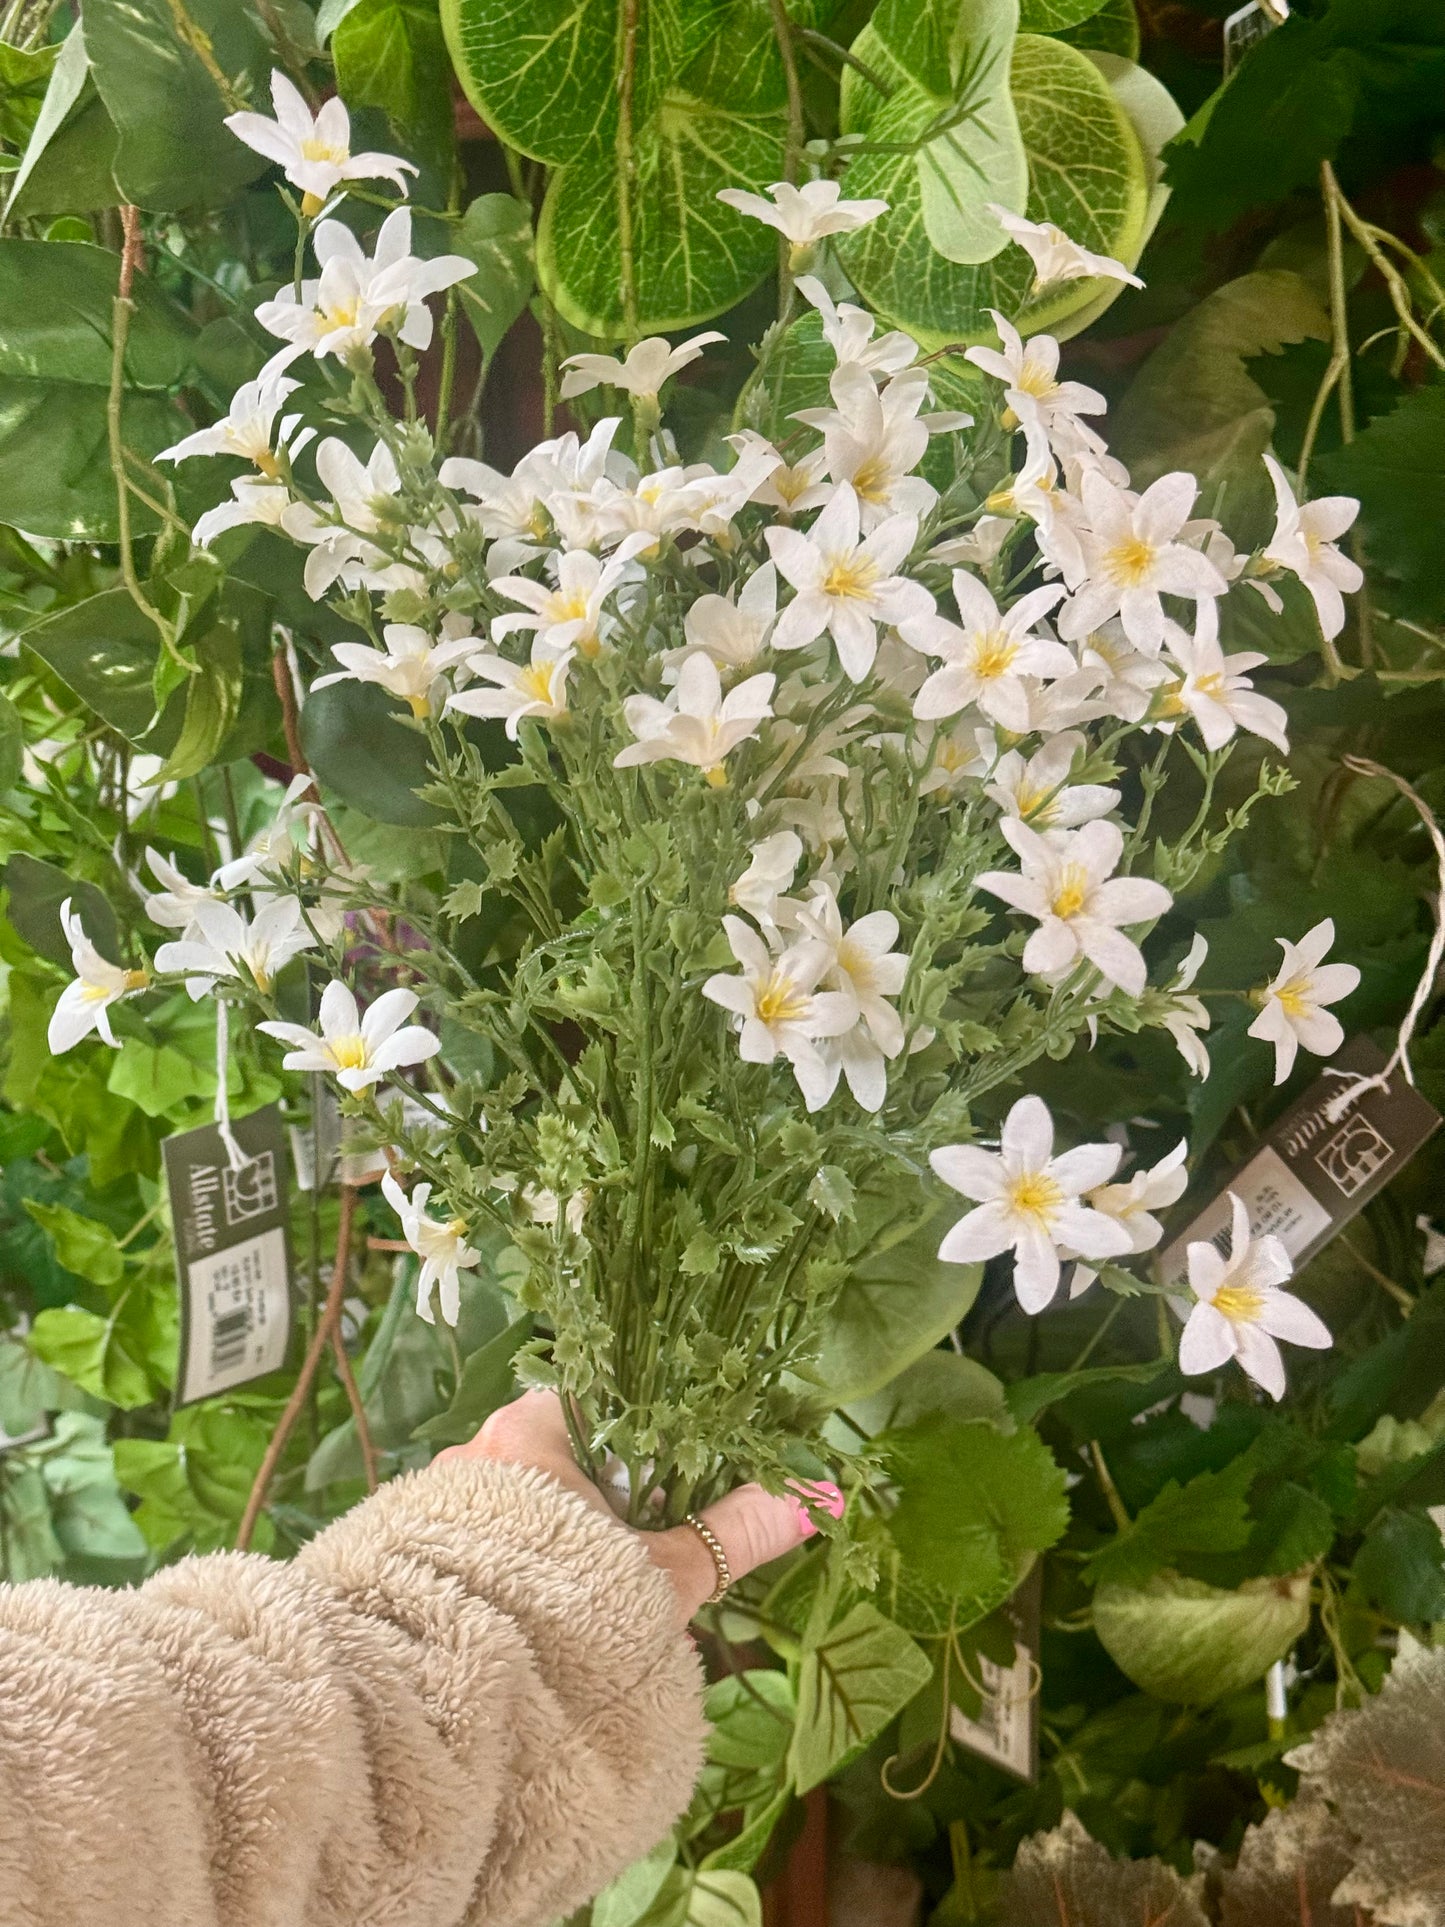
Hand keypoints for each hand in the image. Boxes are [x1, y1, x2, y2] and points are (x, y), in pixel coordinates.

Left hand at [435, 1390, 840, 1622]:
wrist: (456, 1701)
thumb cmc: (567, 1618)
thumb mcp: (664, 1576)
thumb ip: (733, 1532)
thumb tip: (811, 1499)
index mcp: (527, 1431)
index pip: (591, 1399)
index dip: (638, 1431)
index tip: (669, 1470)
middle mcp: (471, 1452)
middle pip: (553, 1449)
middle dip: (598, 1489)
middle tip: (641, 1535)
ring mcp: (434, 1503)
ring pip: (513, 1497)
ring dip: (554, 1528)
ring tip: (595, 1579)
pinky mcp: (414, 1554)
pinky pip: (477, 1538)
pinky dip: (515, 1560)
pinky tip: (544, 1605)